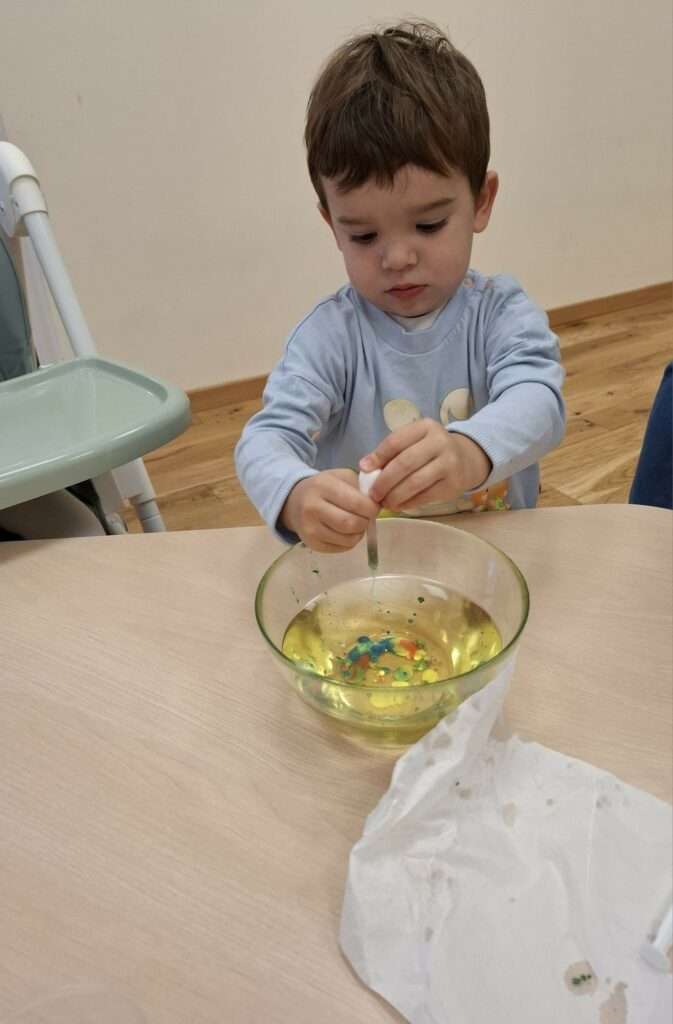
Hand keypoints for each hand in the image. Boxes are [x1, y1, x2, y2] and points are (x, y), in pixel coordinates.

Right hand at [280, 469, 379, 551]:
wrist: (295, 501)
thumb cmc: (324, 487)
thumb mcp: (341, 477)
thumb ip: (360, 486)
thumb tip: (378, 503)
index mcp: (323, 486)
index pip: (356, 503)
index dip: (372, 508)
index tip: (374, 506)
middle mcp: (312, 508)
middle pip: (352, 524)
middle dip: (366, 522)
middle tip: (366, 516)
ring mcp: (310, 529)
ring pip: (348, 539)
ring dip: (359, 533)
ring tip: (356, 523)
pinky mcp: (312, 544)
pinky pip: (342, 548)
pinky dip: (350, 541)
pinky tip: (346, 531)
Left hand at [359, 419, 490, 509]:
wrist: (467, 459)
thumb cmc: (431, 450)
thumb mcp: (414, 441)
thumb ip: (392, 451)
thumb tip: (365, 467)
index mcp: (425, 427)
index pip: (396, 441)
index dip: (377, 456)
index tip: (364, 469)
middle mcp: (439, 442)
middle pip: (404, 463)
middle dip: (384, 481)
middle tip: (373, 494)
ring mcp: (449, 463)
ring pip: (414, 482)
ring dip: (395, 496)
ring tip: (384, 502)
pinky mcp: (453, 484)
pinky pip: (425, 496)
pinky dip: (408, 503)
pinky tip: (399, 505)